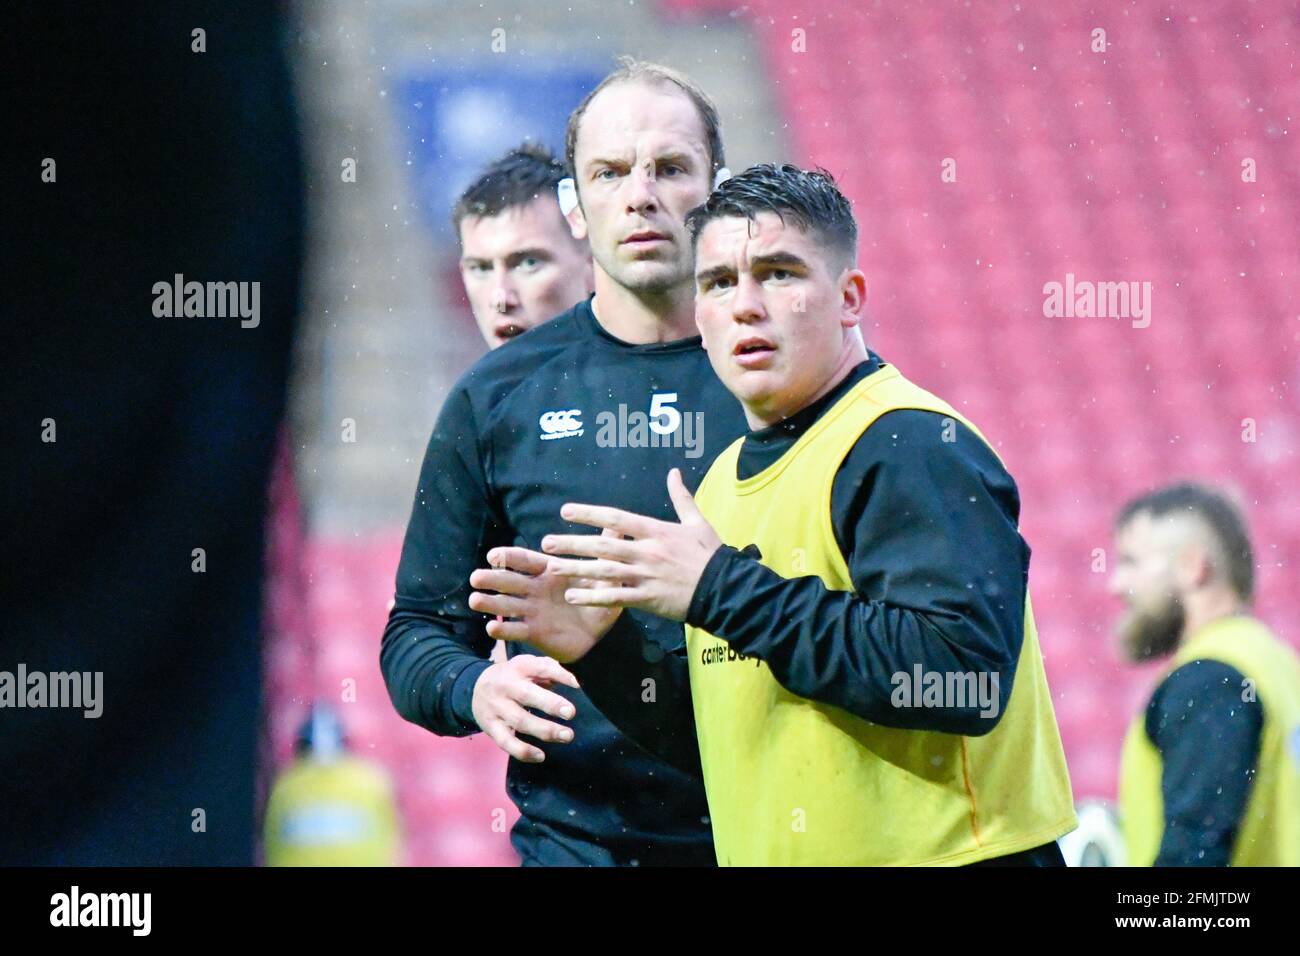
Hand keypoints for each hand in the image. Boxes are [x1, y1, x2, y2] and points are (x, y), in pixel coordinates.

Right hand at [468, 541, 621, 662]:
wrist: (600, 636)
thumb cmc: (598, 600)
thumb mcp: (604, 575)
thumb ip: (606, 550)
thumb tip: (620, 523)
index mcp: (548, 572)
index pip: (525, 562)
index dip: (509, 558)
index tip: (493, 555)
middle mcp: (534, 590)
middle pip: (509, 582)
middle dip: (492, 579)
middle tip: (476, 577)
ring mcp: (531, 612)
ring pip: (507, 605)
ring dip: (490, 602)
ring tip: (475, 600)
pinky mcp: (533, 633)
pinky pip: (516, 630)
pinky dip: (503, 630)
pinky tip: (491, 629)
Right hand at [469, 654, 579, 762]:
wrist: (475, 687)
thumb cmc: (513, 677)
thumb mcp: (527, 665)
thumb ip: (548, 669)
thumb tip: (573, 682)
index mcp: (517, 668)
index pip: (539, 668)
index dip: (559, 675)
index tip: (577, 685)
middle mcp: (504, 687)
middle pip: (526, 695)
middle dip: (550, 704)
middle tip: (570, 713)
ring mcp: (496, 708)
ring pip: (520, 721)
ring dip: (544, 730)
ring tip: (567, 735)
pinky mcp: (491, 728)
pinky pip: (506, 742)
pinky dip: (523, 751)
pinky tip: (540, 756)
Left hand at [541, 469, 721, 621]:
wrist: (726, 589)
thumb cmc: (711, 555)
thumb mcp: (697, 522)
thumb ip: (681, 498)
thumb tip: (674, 472)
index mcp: (656, 531)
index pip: (616, 518)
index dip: (589, 514)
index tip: (566, 511)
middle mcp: (647, 551)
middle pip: (603, 545)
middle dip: (573, 543)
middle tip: (547, 542)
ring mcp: (646, 575)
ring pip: (604, 571)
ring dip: (576, 569)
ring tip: (552, 568)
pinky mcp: (648, 598)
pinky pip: (615, 597)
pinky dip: (593, 596)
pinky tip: (573, 595)